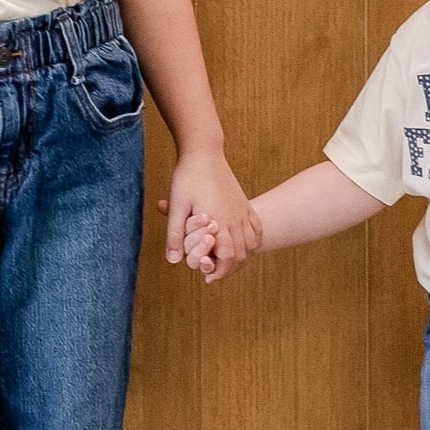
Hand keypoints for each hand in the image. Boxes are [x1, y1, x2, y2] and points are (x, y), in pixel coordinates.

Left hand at [158, 148, 259, 280]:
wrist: (204, 151)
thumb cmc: (188, 177)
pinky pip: (256, 227)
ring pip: (251, 242)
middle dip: (230, 268)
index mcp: (220, 221)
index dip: (220, 272)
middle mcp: (235, 218)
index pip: (228, 257)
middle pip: (242, 254)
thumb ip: (175, 234)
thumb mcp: (177, 205)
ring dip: (242, 256)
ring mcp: (242, 209)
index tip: (208, 278)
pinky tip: (243, 242)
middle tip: (214, 273)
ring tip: (226, 260)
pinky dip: (252, 240)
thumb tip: (173, 261)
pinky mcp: (244, 202)